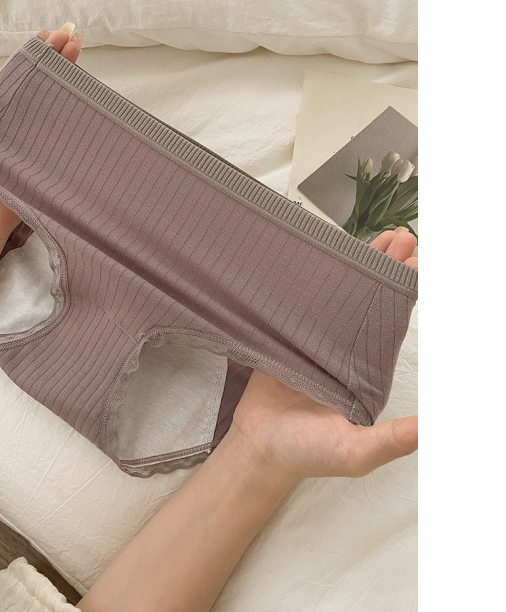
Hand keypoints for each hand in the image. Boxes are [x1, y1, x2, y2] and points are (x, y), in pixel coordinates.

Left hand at [0, 26, 83, 251]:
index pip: (11, 85)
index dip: (28, 61)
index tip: (44, 38)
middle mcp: (11, 135)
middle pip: (38, 90)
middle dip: (55, 62)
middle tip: (71, 36)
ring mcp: (30, 152)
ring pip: (53, 109)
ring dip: (69, 80)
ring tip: (80, 50)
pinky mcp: (43, 169)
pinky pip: (60, 141)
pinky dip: (76, 119)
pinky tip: (87, 96)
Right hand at [229, 228, 417, 483]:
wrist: (257, 448)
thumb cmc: (307, 454)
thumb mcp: (356, 452)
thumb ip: (395, 439)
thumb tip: (437, 427)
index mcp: (365, 373)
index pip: (391, 325)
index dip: (405, 293)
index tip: (418, 263)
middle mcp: (343, 354)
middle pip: (370, 302)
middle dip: (388, 269)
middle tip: (402, 239)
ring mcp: (313, 343)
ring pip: (339, 297)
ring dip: (357, 268)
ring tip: (378, 239)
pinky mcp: (285, 337)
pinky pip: (301, 304)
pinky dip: (314, 281)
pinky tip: (325, 260)